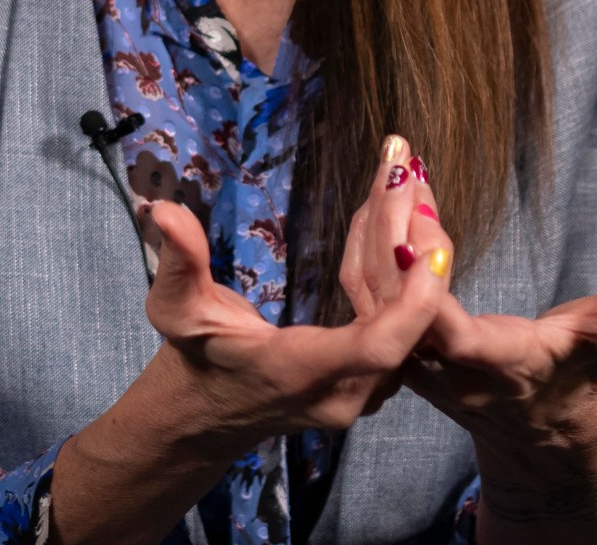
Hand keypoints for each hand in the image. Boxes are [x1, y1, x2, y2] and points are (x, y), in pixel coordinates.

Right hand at [141, 181, 443, 443]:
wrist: (203, 415)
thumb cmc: (192, 359)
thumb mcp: (175, 308)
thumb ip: (178, 261)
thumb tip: (163, 212)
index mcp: (299, 372)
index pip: (377, 346)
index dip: (415, 302)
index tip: (432, 247)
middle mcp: (342, 393)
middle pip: (407, 329)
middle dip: (422, 255)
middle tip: (417, 181)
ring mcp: (362, 393)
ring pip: (413, 329)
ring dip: (419, 261)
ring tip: (413, 189)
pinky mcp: (370, 382)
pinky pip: (403, 331)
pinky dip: (408, 278)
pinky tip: (401, 223)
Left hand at [339, 159, 596, 542]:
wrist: (535, 434)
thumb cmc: (576, 377)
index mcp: (489, 364)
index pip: (438, 324)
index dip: (422, 270)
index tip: (423, 205)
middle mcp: (435, 366)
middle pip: (388, 297)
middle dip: (387, 222)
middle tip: (399, 157)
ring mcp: (406, 357)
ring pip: (366, 289)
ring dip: (373, 220)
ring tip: (392, 159)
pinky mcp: (392, 342)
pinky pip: (363, 290)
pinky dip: (367, 237)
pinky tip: (384, 193)